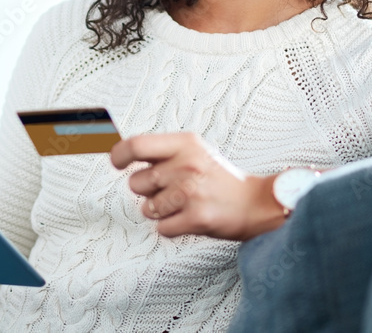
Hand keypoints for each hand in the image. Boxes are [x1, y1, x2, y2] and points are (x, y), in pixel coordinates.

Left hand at [110, 132, 279, 241]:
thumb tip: (121, 151)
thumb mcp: (194, 150)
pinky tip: (188, 216)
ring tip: (182, 203)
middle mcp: (187, 165)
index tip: (116, 162)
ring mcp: (191, 193)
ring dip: (160, 210)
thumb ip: (161, 151)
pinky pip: (161, 227)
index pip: (136, 145)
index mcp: (186, 144)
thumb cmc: (219, 178)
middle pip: (136, 182)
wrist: (254, 203)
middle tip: (168, 189)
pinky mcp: (196, 218)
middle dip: (146, 190)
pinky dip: (171, 226)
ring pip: (147, 207)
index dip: (119, 155)